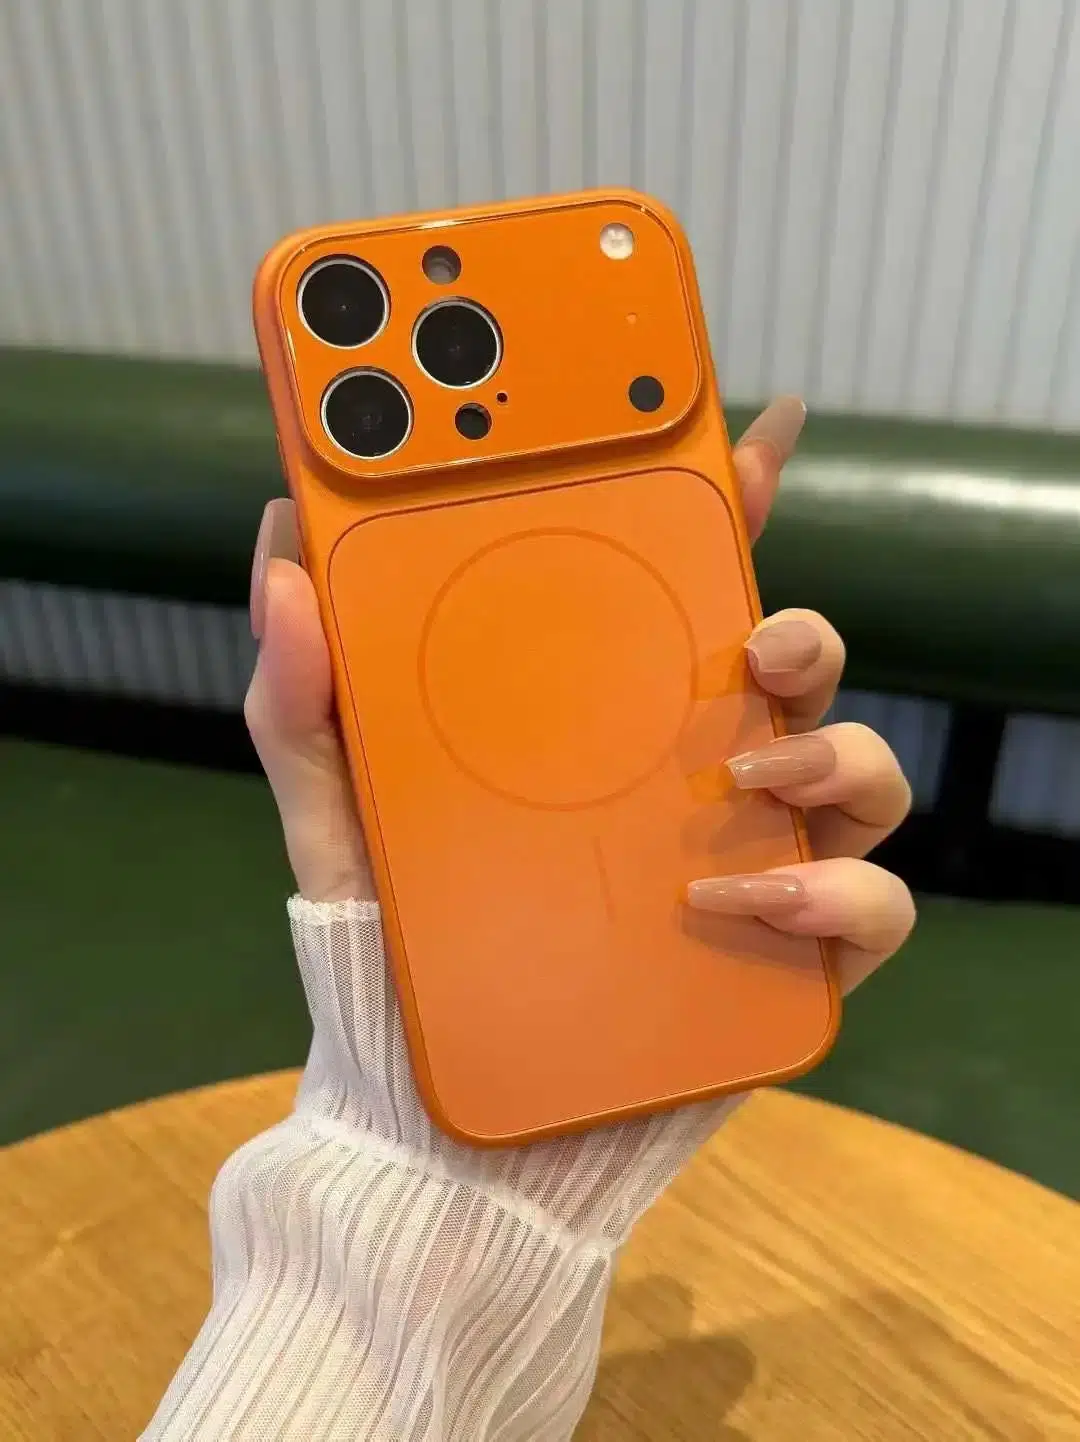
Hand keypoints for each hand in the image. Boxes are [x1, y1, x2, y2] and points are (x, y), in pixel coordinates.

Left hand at [244, 396, 914, 998]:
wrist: (430, 1107)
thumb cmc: (395, 941)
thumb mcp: (335, 808)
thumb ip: (303, 692)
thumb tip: (280, 549)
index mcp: (612, 723)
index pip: (688, 598)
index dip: (733, 511)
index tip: (756, 439)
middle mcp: (700, 778)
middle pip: (803, 672)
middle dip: (807, 635)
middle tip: (755, 647)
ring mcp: (760, 863)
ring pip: (862, 774)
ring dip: (832, 758)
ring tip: (746, 785)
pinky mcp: (793, 958)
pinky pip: (875, 907)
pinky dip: (833, 894)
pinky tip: (735, 906)